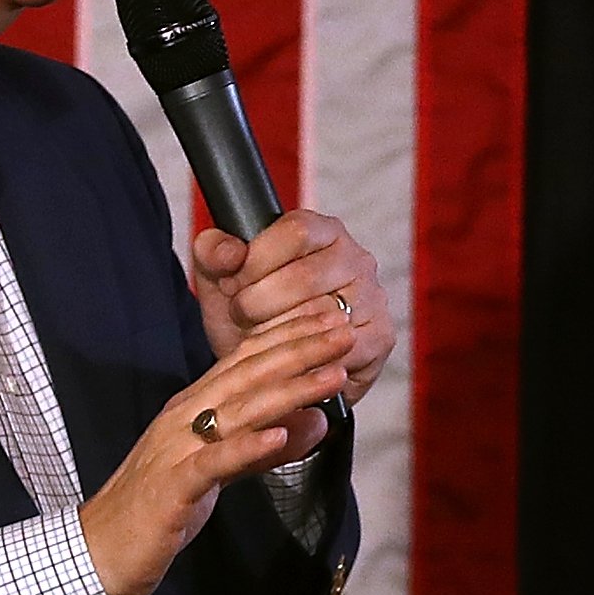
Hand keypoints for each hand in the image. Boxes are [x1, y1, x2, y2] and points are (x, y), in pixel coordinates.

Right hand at [78, 304, 354, 594]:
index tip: (332, 318)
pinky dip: (246, 447)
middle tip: (345, 329)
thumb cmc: (163, 507)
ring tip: (333, 376)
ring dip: (290, 390)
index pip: (246, 360)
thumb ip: (266, 448)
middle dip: (300, 349)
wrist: (102, 550)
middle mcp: (185, 417)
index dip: (289, 335)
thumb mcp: (221, 471)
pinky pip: (213, 462)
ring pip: (239, 411)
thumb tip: (317, 423)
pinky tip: (281, 436)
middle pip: (248, 374)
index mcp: (195, 407)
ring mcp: (177, 449)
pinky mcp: (173, 488)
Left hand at [192, 209, 398, 410]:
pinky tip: (286, 357)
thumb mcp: (221, 279)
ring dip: (276, 334)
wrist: (272, 364)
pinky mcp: (380, 336)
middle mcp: (356, 258)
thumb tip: (229, 252)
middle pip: (304, 277)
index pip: (295, 231)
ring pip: (319, 316)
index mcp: (322, 230)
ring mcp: (373, 297)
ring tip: (258, 338)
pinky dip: (304, 358)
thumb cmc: (252, 314)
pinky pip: (338, 349)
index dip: (256, 260)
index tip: (233, 283)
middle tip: (241, 318)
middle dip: (258, 304)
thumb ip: (213, 253)